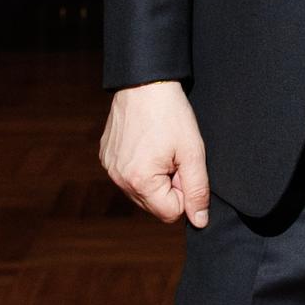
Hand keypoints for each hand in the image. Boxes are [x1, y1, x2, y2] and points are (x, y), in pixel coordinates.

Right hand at [100, 79, 210, 227]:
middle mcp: (119, 179)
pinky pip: (128, 177)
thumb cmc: (170, 114)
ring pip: (141, 193)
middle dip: (168, 186)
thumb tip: (199, 221)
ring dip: (155, 178)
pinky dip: (141, 167)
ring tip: (159, 148)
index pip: (170, 213)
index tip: (182, 165)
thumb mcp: (192, 152)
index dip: (183, 191)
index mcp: (140, 181)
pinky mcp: (105, 158)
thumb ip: (197, 190)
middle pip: (154, 205)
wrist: (144, 82)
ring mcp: (109, 168)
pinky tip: (146, 144)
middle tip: (173, 155)